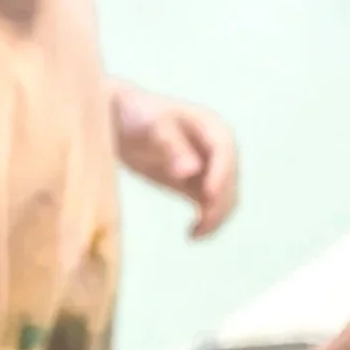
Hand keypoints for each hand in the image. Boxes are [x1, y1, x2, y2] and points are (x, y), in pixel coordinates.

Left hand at [114, 86, 238, 237]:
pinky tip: (191, 234)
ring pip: (224, 197)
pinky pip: (209, 206)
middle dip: (219, 202)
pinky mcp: (196, 185)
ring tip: (194, 235)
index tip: (209, 196)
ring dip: (215, 217)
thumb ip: (171, 146)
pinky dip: (206, 221)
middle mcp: (217, 148)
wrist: (121, 121)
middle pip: (228, 178)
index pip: (224, 151)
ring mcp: (209, 168)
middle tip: (201, 226)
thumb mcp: (151, 127)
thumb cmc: (136, 115)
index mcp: (211, 127)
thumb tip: (190, 171)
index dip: (220, 174)